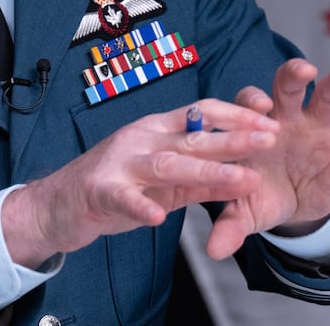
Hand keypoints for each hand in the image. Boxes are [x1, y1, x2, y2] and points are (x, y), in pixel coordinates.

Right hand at [1, 99, 280, 268]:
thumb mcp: (165, 182)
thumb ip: (202, 180)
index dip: (237, 115)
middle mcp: (141, 138)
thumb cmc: (115, 187)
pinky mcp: (99, 191)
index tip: (271, 121)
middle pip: (193, 136)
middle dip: (234, 138)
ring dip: (206, 171)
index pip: (202, 113)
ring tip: (240, 177)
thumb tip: (248, 176)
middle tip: (271, 139)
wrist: (58, 204)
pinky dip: (140, 206)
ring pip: (168, 164)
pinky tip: (158, 216)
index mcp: (158, 129)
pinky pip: (122, 198)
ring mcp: (119, 163)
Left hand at [205, 58, 329, 259]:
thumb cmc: (256, 192)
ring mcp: (317, 131)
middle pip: (287, 87)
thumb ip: (230, 224)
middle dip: (293, 76)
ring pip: (326, 101)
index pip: (248, 104)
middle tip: (302, 72)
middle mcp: (286, 118)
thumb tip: (213, 251)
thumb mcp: (244, 210)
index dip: (252, 105)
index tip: (258, 109)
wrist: (284, 203)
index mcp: (254, 126)